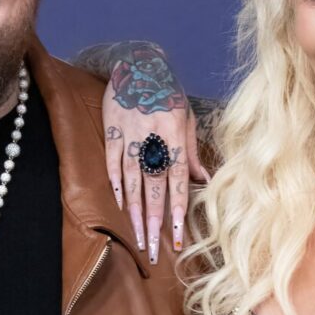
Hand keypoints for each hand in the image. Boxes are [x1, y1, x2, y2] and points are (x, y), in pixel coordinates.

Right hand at [96, 43, 206, 262]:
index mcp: (175, 137)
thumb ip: (192, 150)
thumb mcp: (186, 117)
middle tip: (152, 250)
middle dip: (153, 222)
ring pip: (132, 182)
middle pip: (153, 189)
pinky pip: (113, 164)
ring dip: (135, 212)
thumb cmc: (167, 93)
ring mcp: (129, 137)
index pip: (178, 182)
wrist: (137, 64)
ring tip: (137, 237)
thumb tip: (203, 180)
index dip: (176, 211)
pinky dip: (116, 185)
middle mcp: (153, 139)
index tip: (176, 237)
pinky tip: (119, 205)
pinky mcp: (112, 133)